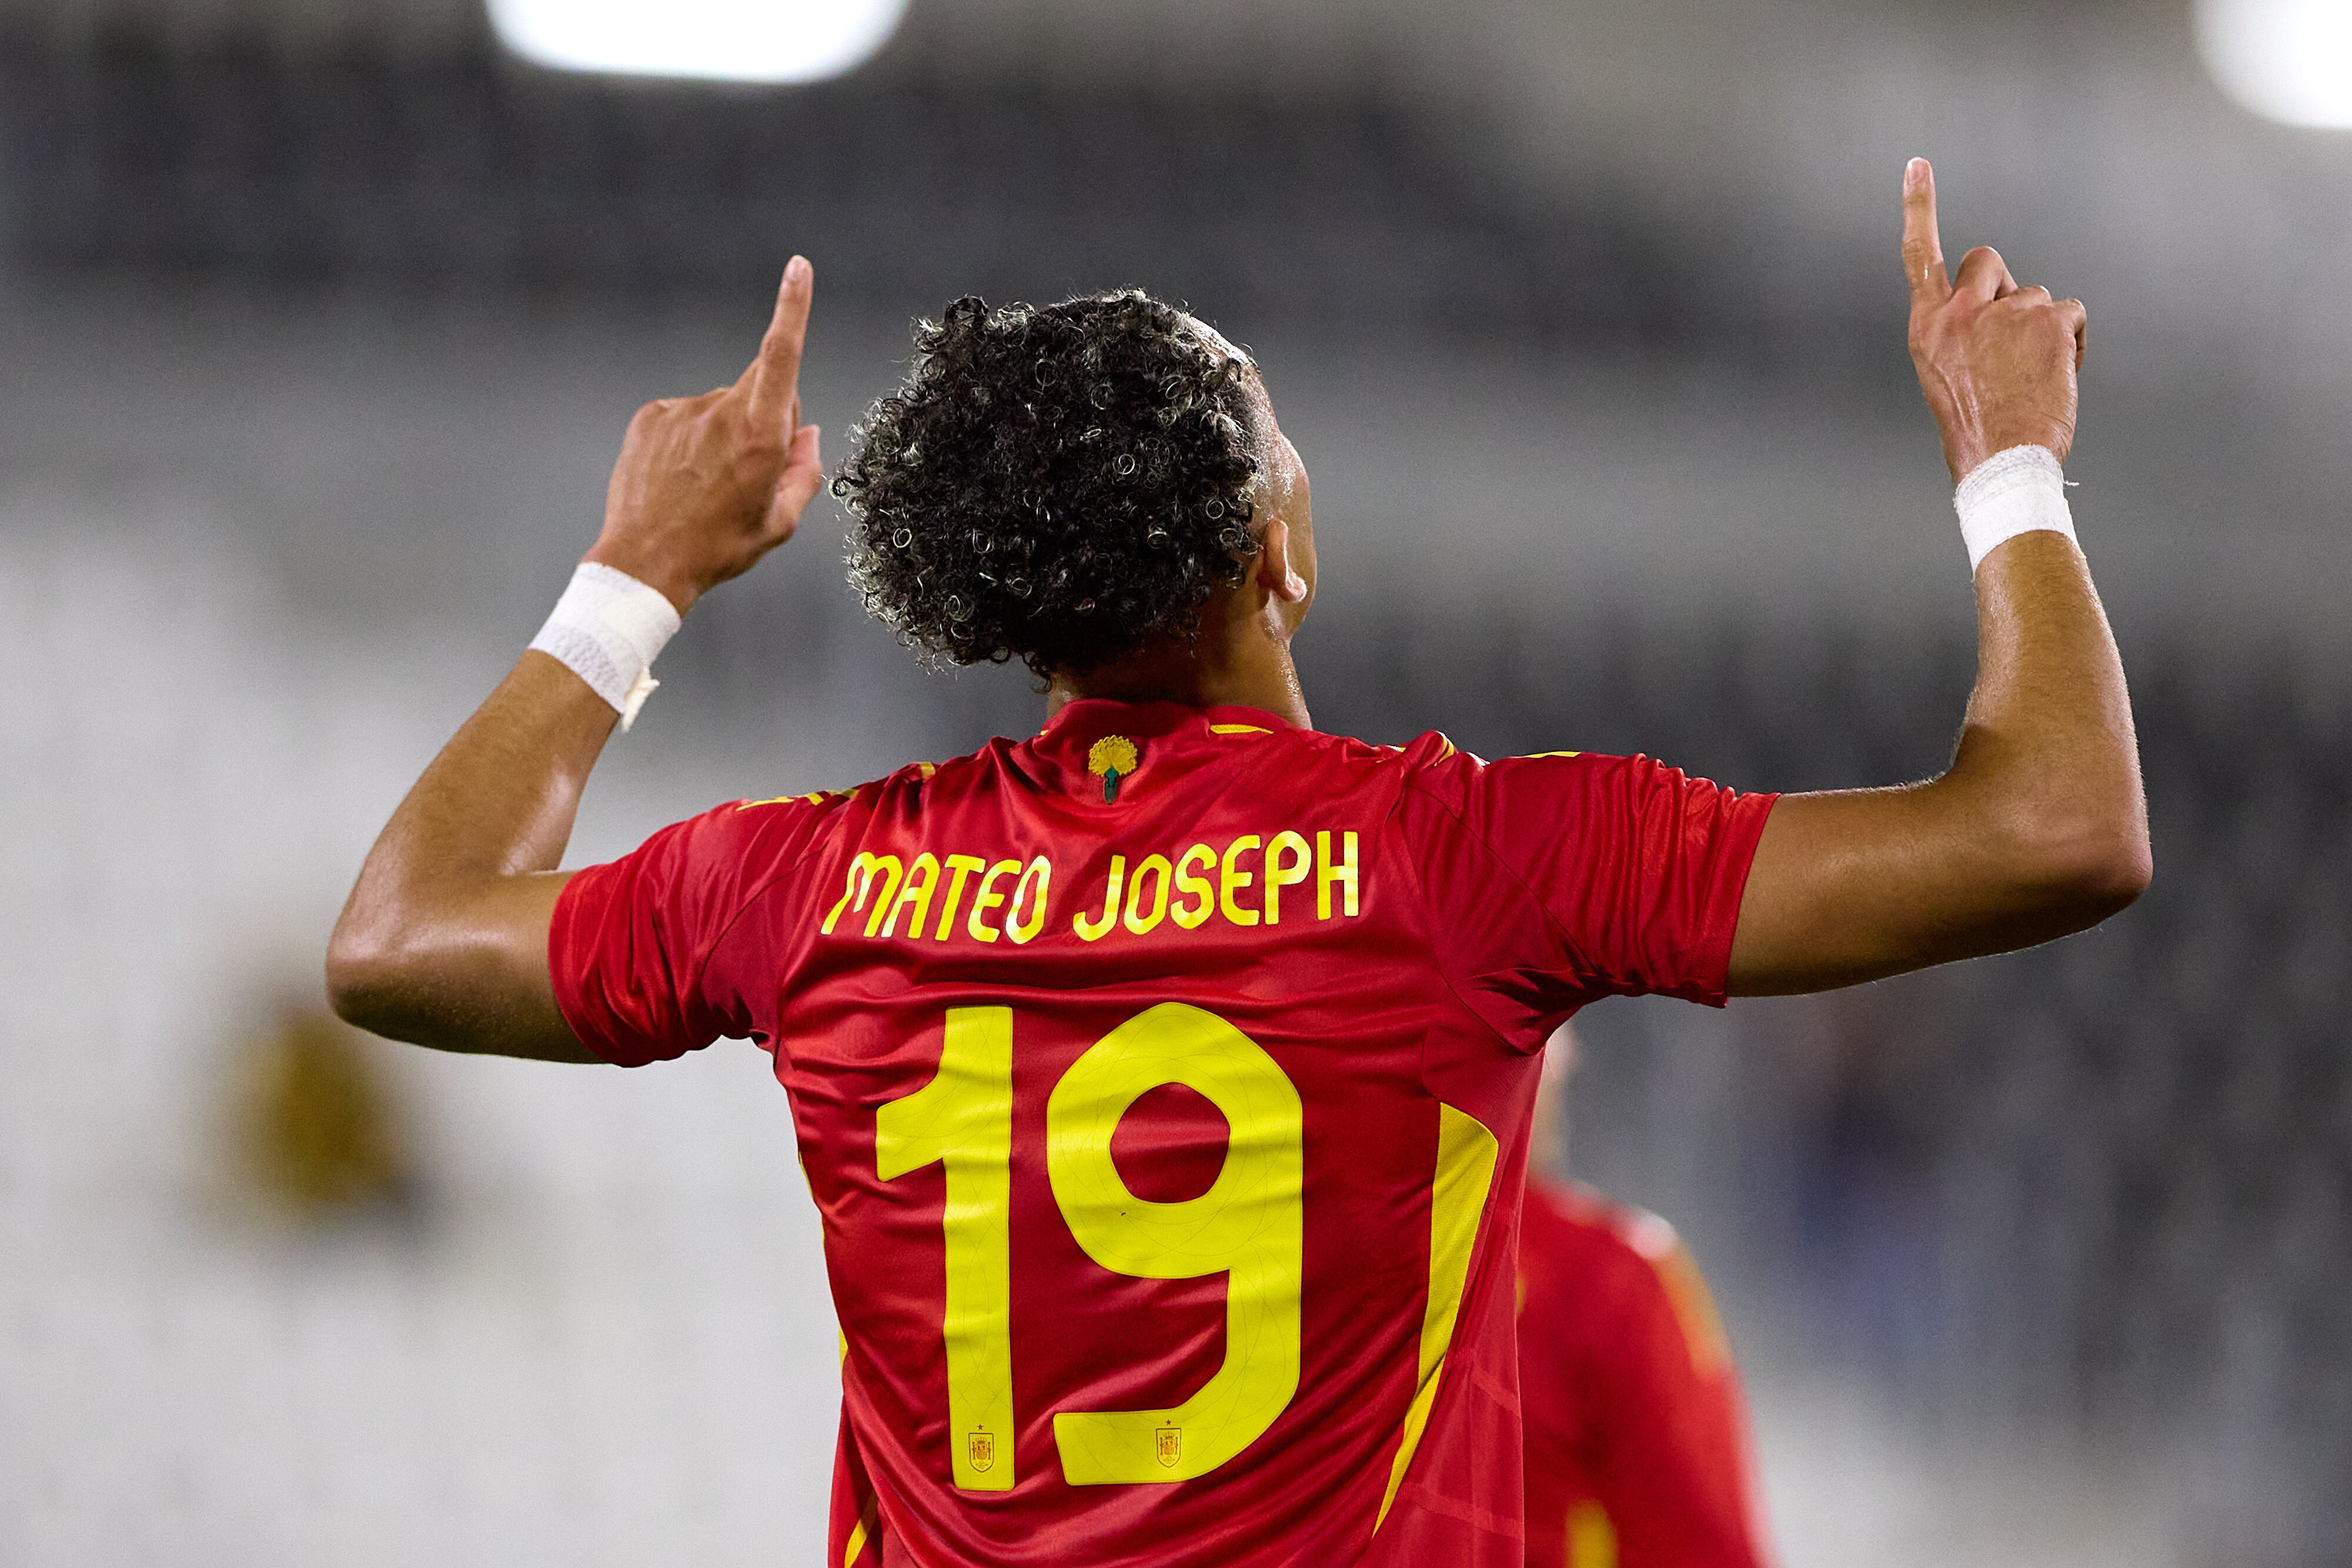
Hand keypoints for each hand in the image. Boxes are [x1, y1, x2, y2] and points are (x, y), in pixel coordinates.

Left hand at [584, 257, 824, 612]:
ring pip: (720, 408)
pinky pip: (685, 417)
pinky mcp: (650, 417)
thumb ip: (804, 472)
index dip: (793, 307)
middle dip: (767, 418)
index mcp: (760, 435)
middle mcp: (720, 412)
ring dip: (723, 435)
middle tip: (749, 476)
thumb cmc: (718, 548)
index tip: (798, 269)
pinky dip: (690, 440)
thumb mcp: (779, 522)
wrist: (645, 564)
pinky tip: (680, 478)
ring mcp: (681, 412)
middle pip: (760, 389)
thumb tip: (807, 436)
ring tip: (705, 487)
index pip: (781, 355)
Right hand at [1902, 159, 2087, 482]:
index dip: (1920, 208)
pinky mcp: (2047, 320)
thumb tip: (1995, 310)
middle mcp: (1960, 312)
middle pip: (1989, 261)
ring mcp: (2004, 312)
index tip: (1918, 166)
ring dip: (2042, 330)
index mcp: (1927, 328)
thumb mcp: (1944, 374)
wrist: (2002, 461)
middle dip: (2005, 287)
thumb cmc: (1976, 428)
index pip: (1920, 255)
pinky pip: (2070, 313)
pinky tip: (2059, 374)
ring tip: (2033, 376)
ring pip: (2036, 297)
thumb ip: (1960, 332)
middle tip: (2011, 335)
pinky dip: (2072, 342)